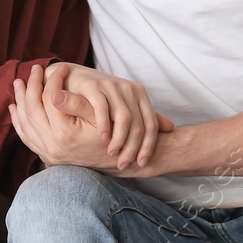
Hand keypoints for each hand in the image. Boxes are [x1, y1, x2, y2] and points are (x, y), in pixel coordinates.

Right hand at [43, 63, 173, 169]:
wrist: (73, 77)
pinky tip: (102, 138)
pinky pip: (103, 109)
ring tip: (112, 154)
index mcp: (139, 93)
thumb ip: (144, 116)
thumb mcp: (124, 105)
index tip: (142, 163)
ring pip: (123, 118)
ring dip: (119, 140)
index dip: (149, 146)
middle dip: (132, 148)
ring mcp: (112, 86)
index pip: (151, 123)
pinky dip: (104, 126)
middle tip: (124, 164)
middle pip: (138, 124)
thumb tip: (170, 127)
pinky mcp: (94, 86)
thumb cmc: (100, 96)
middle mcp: (128, 88)